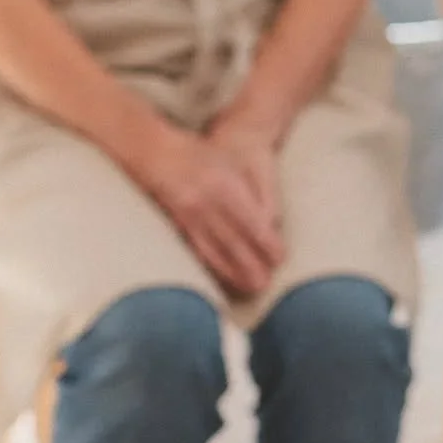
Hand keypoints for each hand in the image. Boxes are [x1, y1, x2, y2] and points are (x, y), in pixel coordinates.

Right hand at [136, 121, 283, 297]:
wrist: (162, 154)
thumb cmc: (208, 157)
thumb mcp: (235, 167)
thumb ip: (254, 193)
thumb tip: (272, 225)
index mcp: (226, 187)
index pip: (252, 222)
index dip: (268, 244)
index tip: (280, 259)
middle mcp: (208, 205)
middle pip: (235, 242)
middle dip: (252, 266)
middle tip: (266, 284)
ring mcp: (191, 218)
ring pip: (216, 251)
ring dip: (234, 272)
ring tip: (249, 287)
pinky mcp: (179, 226)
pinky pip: (199, 250)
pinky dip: (213, 265)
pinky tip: (223, 276)